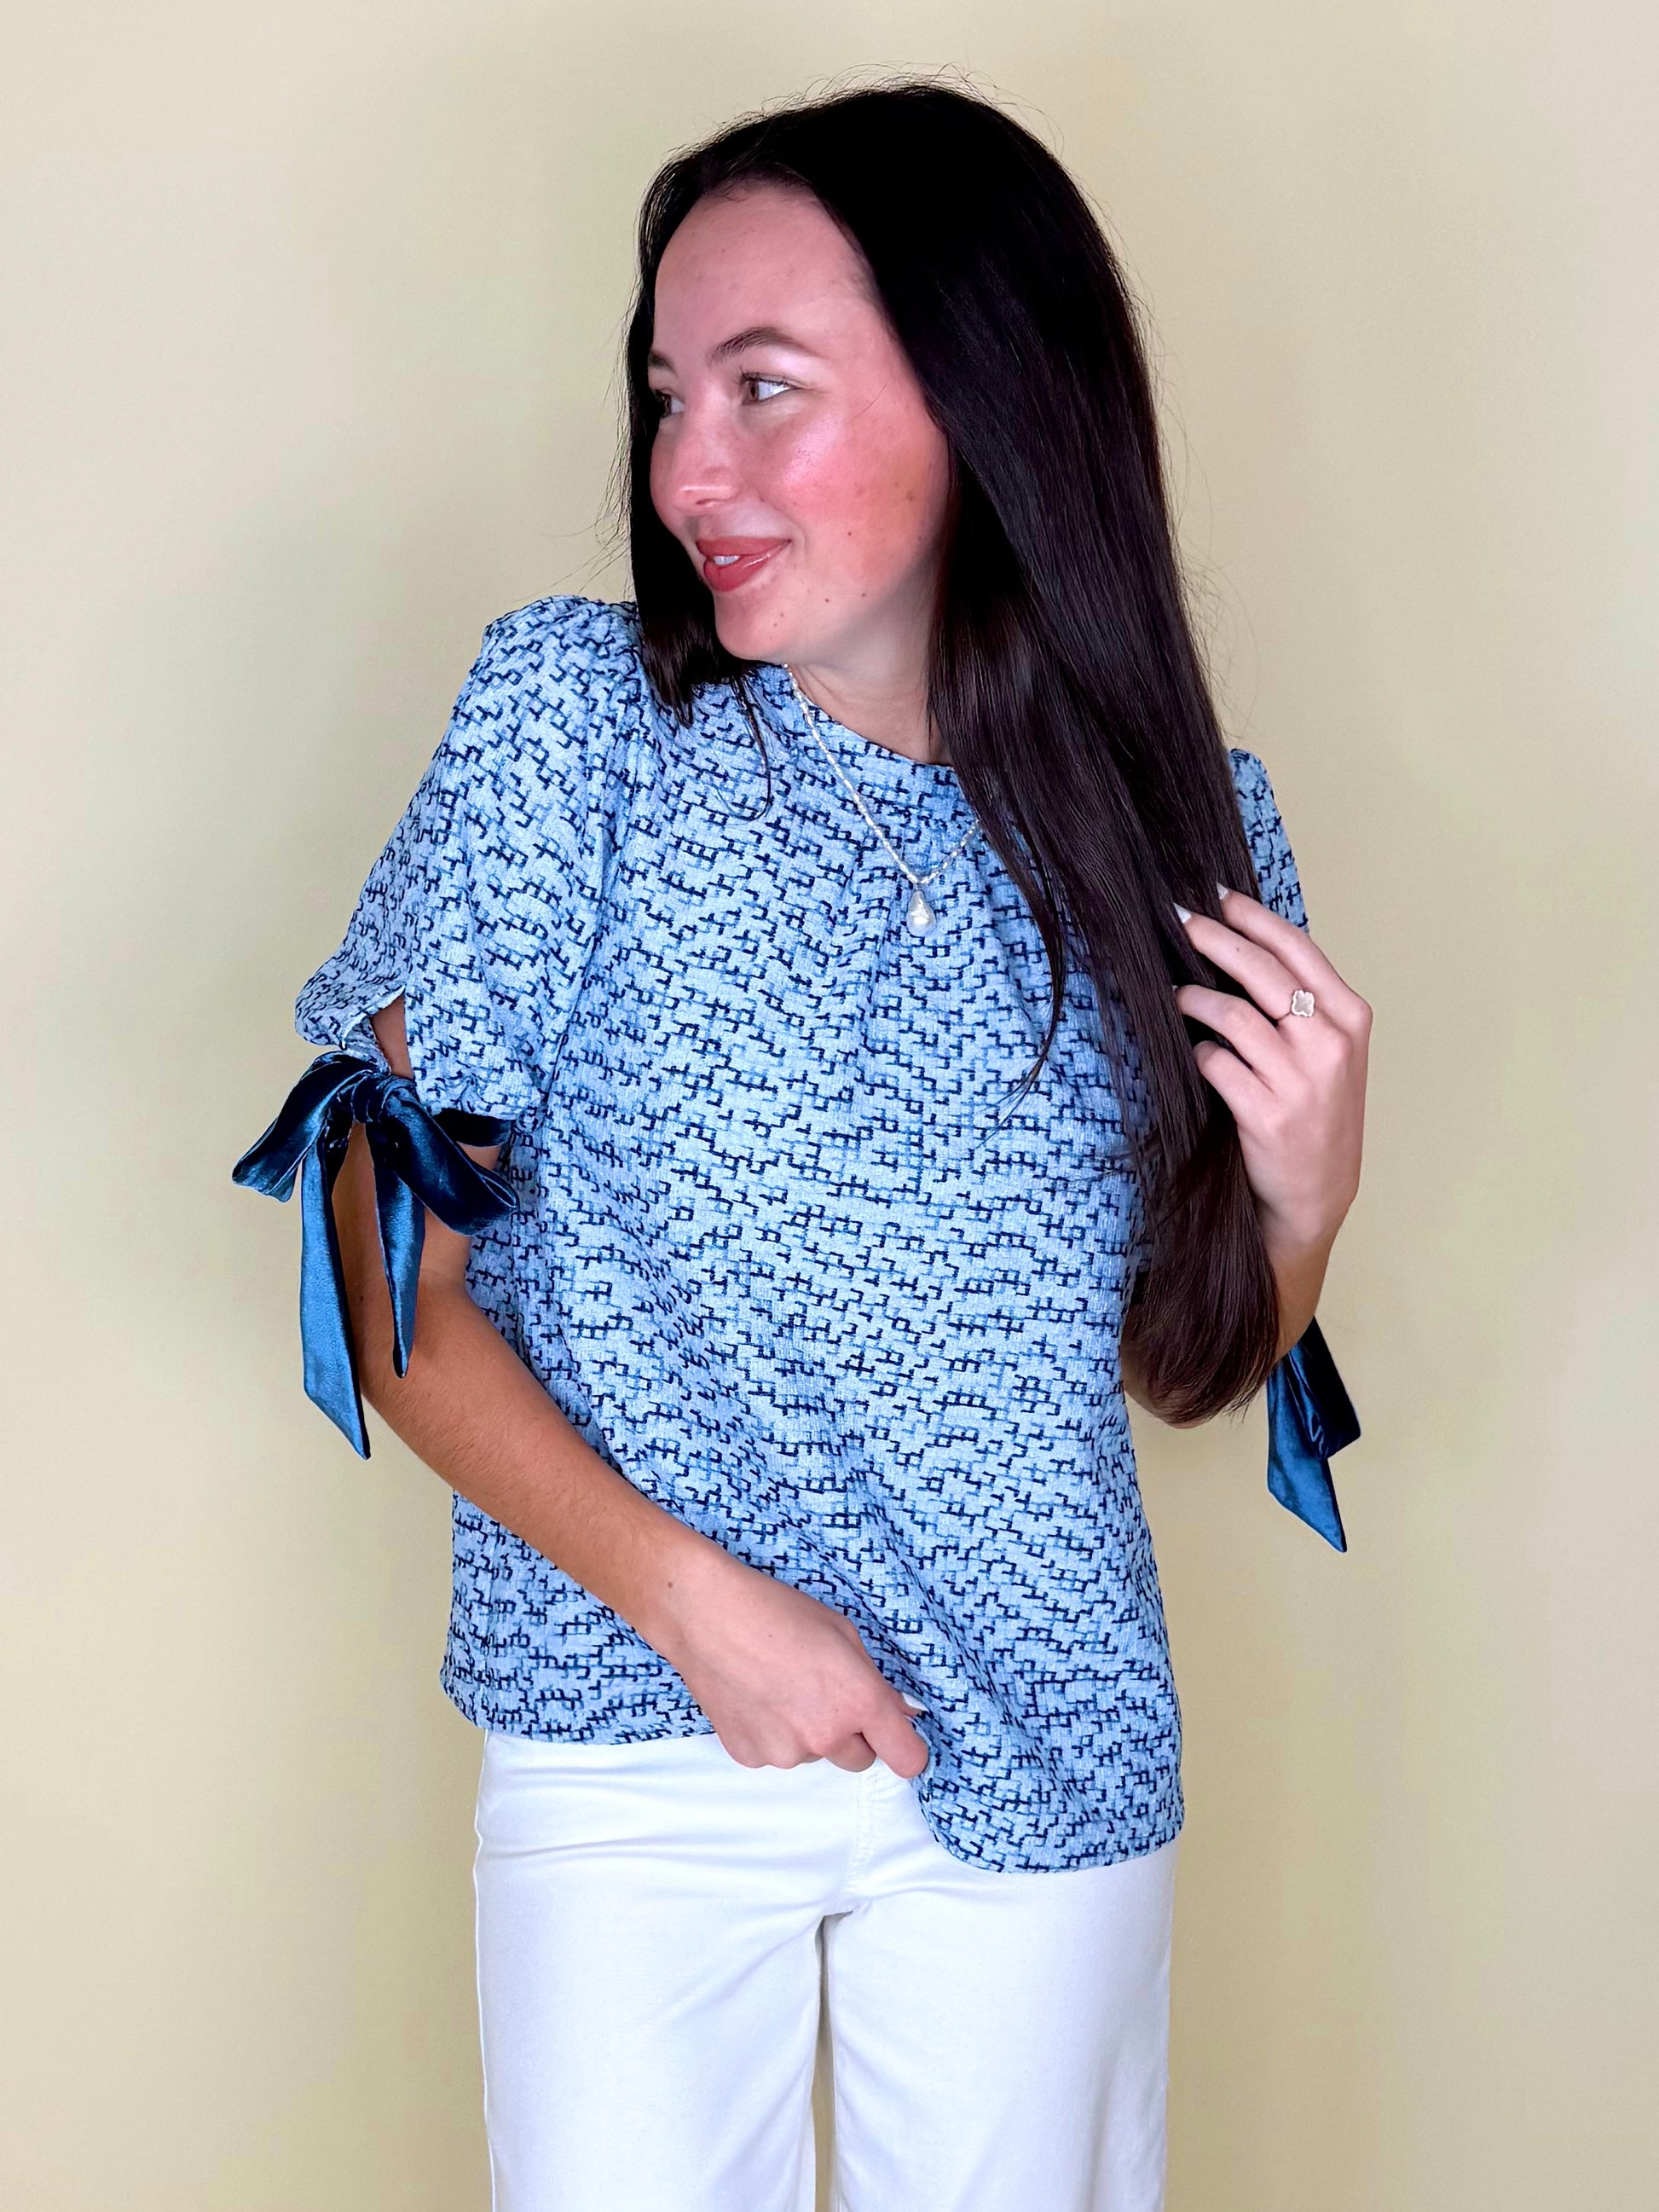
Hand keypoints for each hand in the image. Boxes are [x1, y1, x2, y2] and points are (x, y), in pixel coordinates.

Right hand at [647, 1543, 929, 1777]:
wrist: (706, 1613)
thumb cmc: (776, 1611)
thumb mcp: (843, 1633)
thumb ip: (874, 1681)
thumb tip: (898, 1712)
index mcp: (858, 1701)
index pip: (907, 1759)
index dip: (906, 1748)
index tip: (899, 1738)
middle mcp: (825, 1735)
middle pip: (859, 1759)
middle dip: (852, 1734)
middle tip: (825, 1693)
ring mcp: (784, 1752)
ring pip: (814, 1754)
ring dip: (808, 1732)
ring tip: (780, 1685)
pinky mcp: (749, 1756)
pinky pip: (776, 1753)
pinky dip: (772, 1733)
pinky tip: (755, 1696)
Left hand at [1174, 887, 1369, 1269]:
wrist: (1317, 1196)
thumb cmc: (1319, 1117)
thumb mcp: (1332, 1054)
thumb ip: (1304, 1005)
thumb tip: (1246, 945)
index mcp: (1351, 1019)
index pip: (1298, 949)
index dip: (1254, 917)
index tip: (1219, 895)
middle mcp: (1330, 1044)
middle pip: (1262, 971)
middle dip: (1214, 939)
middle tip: (1180, 922)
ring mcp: (1300, 1081)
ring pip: (1232, 1015)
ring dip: (1195, 999)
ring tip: (1176, 994)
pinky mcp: (1266, 1114)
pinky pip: (1216, 1064)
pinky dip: (1199, 1054)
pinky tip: (1193, 1054)